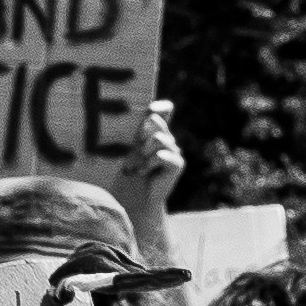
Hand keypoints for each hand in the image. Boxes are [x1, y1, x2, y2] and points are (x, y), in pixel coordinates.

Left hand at [121, 96, 183, 258]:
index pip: (164, 109)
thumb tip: (148, 115)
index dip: (160, 107)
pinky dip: (150, 163)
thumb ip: (139, 129)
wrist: (133, 198)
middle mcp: (167, 138)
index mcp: (155, 131)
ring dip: (144, 152)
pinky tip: (145, 172)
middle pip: (156, 121)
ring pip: (157, 139)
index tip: (150, 109)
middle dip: (142, 134)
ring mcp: (174, 151)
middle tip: (137, 152)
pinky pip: (162, 155)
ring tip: (141, 165)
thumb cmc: (128, 171)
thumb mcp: (130, 146)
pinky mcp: (177, 164)